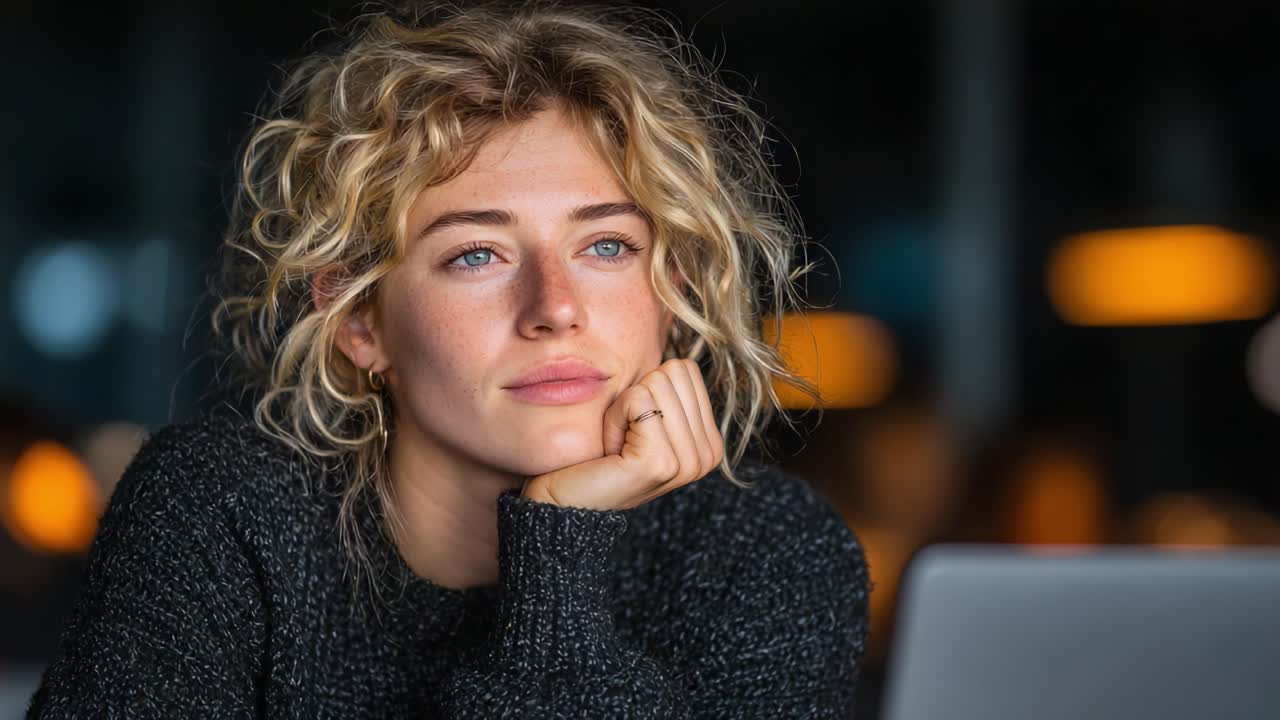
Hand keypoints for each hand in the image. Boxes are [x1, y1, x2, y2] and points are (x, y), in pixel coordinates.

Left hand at [520, 358, 724, 510]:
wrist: (562, 500)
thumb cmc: (595, 452)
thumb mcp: (640, 413)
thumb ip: (664, 385)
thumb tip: (667, 321)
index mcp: (710, 442)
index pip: (685, 368)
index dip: (647, 389)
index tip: (633, 428)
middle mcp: (707, 455)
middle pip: (673, 371)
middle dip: (634, 397)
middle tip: (621, 438)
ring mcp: (687, 463)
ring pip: (655, 382)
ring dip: (621, 409)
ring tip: (615, 445)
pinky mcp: (660, 464)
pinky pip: (637, 400)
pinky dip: (613, 416)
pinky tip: (609, 450)